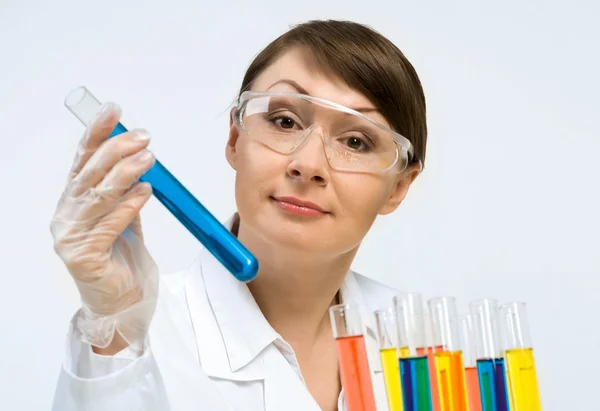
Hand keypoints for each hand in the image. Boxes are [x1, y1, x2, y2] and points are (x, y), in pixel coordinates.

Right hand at [51, 103, 158, 349]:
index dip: (97, 133)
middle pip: (89, 174)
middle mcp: (66, 215)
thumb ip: (125, 190)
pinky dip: (128, 206)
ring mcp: (70, 237)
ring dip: (125, 173)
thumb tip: (140, 156)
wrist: (123, 301)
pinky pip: (109, 225)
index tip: (114, 111)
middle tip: (143, 136)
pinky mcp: (83, 257)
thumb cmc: (123, 257)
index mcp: (73, 201)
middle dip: (116, 150)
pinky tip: (145, 191)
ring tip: (148, 157)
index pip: (83, 159)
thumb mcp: (124, 215)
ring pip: (98, 196)